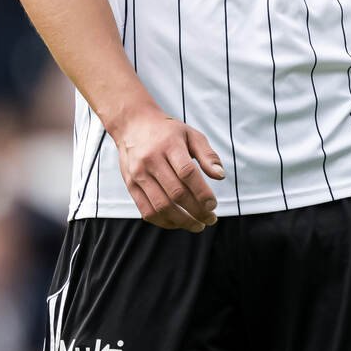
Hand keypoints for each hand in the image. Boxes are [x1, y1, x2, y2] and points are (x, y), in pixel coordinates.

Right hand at [112, 107, 224, 230]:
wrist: (133, 125)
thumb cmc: (168, 132)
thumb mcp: (191, 134)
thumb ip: (207, 154)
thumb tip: (221, 176)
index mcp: (169, 145)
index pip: (187, 173)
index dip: (202, 192)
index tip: (214, 205)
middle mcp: (151, 160)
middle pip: (175, 193)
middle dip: (196, 211)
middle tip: (210, 219)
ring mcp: (138, 174)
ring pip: (161, 206)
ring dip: (182, 221)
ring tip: (198, 225)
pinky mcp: (130, 186)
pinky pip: (147, 211)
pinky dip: (164, 222)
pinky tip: (179, 223)